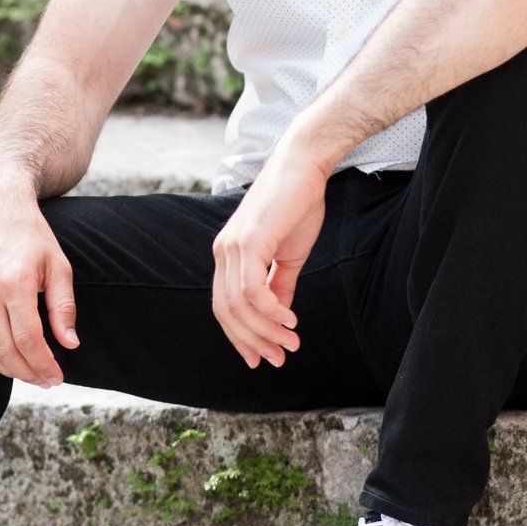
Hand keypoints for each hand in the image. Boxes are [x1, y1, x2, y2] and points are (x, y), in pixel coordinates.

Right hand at [0, 174, 77, 387]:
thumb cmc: (30, 234)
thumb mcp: (57, 264)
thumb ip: (63, 306)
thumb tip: (69, 344)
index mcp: (14, 281)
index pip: (28, 339)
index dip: (43, 364)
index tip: (57, 377)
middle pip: (5, 349)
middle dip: (29, 372)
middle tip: (46, 381)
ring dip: (7, 368)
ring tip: (29, 372)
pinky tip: (3, 357)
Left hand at [212, 144, 327, 369]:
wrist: (304, 167)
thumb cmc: (297, 205)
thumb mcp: (288, 255)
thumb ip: (279, 285)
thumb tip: (279, 317)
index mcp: (227, 255)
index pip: (224, 307)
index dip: (241, 337)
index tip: (262, 358)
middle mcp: (222, 252)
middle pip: (227, 312)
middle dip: (253, 341)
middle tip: (279, 358)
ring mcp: (231, 246)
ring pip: (240, 306)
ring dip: (266, 331)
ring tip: (291, 343)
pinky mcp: (248, 241)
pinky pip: (253, 290)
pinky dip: (271, 311)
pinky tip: (290, 320)